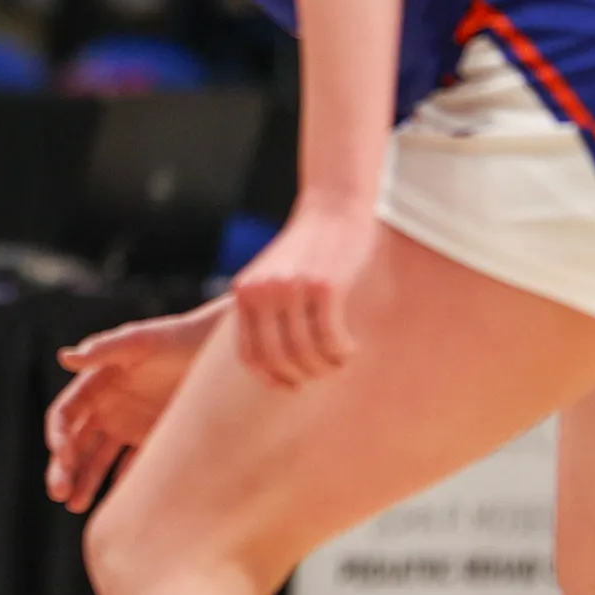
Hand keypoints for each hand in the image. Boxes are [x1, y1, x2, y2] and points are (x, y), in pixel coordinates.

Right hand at [45, 299, 226, 510]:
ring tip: (77, 506)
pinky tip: (122, 505)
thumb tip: (65, 356)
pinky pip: (132, 466)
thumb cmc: (174, 338)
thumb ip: (104, 349)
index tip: (60, 456)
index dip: (58, 435)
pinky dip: (125, 484)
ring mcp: (128, 424)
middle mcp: (107, 407)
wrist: (215, 349)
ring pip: (98, 459)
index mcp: (96, 384)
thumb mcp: (139, 341)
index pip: (65, 414)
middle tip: (59, 493)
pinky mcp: (152, 437)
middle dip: (64, 468)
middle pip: (75, 442)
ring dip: (85, 481)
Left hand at [226, 200, 373, 389]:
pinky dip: (341, 352)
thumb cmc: (306, 249)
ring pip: (306, 352)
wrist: (333, 208)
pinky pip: (330, 338)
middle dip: (302, 376)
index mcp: (244, 293)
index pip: (249, 354)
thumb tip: (272, 364)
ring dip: (326, 366)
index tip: (290, 387)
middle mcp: (263, 292)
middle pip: (278, 358)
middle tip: (321, 374)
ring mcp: (292, 288)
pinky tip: (349, 348)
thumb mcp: (271, 276)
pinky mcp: (325, 286)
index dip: (269, 378)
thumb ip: (265, 311)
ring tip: (339, 361)